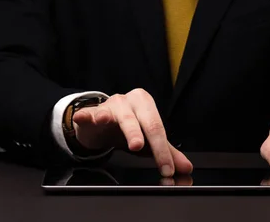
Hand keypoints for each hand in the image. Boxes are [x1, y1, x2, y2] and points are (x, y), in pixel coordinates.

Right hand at [72, 88, 192, 176]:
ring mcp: (109, 105)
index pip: (157, 128)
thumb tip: (186, 168)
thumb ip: (167, 152)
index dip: (162, 150)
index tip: (167, 168)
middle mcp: (129, 101)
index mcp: (146, 104)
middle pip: (140, 120)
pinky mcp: (91, 113)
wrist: (99, 123)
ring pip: (118, 116)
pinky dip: (86, 116)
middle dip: (141, 136)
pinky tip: (83, 119)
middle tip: (141, 148)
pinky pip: (89, 114)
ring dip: (123, 127)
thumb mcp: (148, 139)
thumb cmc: (127, 129)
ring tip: (127, 137)